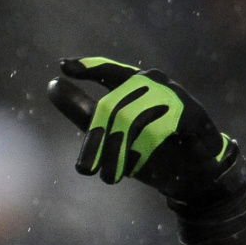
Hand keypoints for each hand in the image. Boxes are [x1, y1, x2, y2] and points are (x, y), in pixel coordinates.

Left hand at [47, 57, 240, 205]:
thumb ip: (82, 109)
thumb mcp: (109, 131)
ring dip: (116, 152)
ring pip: (131, 120)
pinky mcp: (192, 113)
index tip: (63, 67)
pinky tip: (137, 166)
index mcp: (134, 84)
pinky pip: (159, 130)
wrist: (190, 173)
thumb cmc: (147, 148)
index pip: (108, 71)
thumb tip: (53, 84)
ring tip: (107, 177)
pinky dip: (144, 151)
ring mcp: (173, 96)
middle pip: (112, 106)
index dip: (88, 67)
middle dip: (96, 141)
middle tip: (84, 170)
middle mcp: (153, 83)